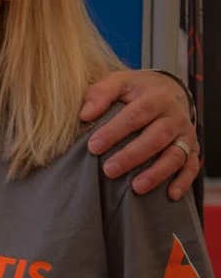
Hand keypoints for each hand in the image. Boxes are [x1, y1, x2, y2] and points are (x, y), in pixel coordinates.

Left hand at [80, 70, 198, 198]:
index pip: (135, 115)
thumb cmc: (135, 90)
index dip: (114, 131)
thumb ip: (100, 94)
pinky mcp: (192, 148)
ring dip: (157, 173)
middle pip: (156, 138)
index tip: (93, 147)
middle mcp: (174, 117)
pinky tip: (170, 195)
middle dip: (132, 156)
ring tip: (136, 187)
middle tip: (109, 170)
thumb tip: (85, 115)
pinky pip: (191, 166)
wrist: (168, 90)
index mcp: (155, 98)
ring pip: (175, 155)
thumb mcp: (118, 82)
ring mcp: (185, 134)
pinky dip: (183, 181)